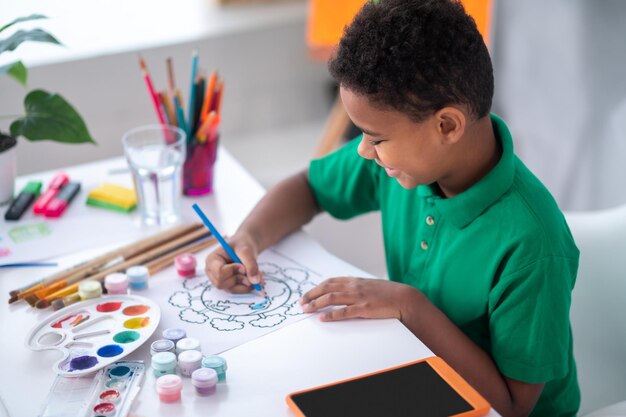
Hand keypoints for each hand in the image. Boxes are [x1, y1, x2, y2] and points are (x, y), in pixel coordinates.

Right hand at [204, 232, 264, 292]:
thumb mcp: (247, 251)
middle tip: (252, 271)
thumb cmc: (242, 244)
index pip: (219, 272)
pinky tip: (255, 278)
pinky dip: (248, 286)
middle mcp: (212, 272)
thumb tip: (255, 282)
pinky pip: (237, 290)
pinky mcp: (227, 285)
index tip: (243, 265)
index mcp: (212, 260)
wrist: (245, 246)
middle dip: (240, 279)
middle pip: (222, 284)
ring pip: (231, 289)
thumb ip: (251, 265)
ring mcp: (219, 280)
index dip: (233, 271)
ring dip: (247, 284)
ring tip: (258, 274)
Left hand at [299, 277, 418, 321]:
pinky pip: (344, 312)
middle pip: (326, 288)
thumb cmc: (388, 294)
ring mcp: (359, 297)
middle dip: (311, 295)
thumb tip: (343, 290)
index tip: (306, 295)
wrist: (404, 298)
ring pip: (332, 298)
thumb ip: (356, 287)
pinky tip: (322, 318)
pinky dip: (331, 315)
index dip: (316, 288)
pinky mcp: (364, 308)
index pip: (330, 282)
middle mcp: (354, 286)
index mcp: (354, 281)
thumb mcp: (369, 286)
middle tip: (301, 303)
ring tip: (306, 310)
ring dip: (316, 304)